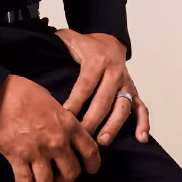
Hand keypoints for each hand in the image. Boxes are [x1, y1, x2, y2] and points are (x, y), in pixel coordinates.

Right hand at [0, 73, 101, 181]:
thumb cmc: (22, 92)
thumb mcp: (52, 101)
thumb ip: (61, 120)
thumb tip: (63, 131)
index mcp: (68, 125)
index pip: (90, 152)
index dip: (92, 165)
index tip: (90, 169)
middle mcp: (56, 142)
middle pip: (71, 173)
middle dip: (66, 177)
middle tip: (60, 174)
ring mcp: (36, 151)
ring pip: (47, 181)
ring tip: (40, 177)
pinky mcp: (16, 157)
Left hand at [56, 29, 150, 145]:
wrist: (110, 42)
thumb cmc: (87, 46)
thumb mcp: (70, 40)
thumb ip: (56, 44)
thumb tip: (38, 49)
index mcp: (97, 61)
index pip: (85, 85)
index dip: (75, 102)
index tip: (65, 117)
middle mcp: (115, 73)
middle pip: (104, 100)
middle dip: (92, 120)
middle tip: (81, 136)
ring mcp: (126, 84)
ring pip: (123, 107)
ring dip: (113, 125)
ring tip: (102, 141)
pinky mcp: (134, 92)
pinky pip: (141, 108)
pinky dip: (143, 123)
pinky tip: (140, 138)